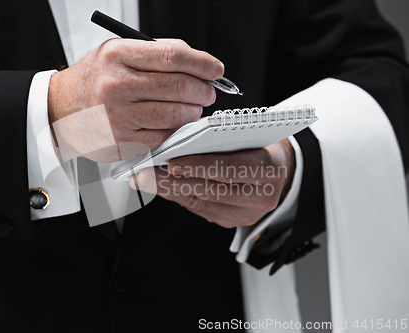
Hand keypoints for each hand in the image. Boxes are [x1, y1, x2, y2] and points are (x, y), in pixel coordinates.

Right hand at [47, 38, 223, 161]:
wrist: (60, 109)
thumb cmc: (94, 81)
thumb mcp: (117, 53)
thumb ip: (156, 54)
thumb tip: (199, 63)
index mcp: (118, 56)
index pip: (172, 56)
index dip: (202, 63)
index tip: (216, 70)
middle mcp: (116, 86)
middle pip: (178, 87)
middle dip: (203, 90)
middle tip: (208, 92)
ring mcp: (118, 117)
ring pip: (175, 115)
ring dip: (193, 113)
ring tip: (191, 108)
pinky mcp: (122, 142)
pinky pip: (163, 137)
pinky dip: (176, 131)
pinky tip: (173, 124)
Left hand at [130, 139, 295, 227]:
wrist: (281, 171)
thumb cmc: (260, 146)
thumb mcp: (249, 133)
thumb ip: (220, 136)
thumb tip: (180, 138)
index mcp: (268, 169)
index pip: (229, 169)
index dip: (198, 166)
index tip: (171, 162)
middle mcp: (260, 196)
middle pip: (210, 190)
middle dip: (173, 181)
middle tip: (144, 174)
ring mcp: (246, 214)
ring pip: (201, 203)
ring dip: (169, 190)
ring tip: (144, 180)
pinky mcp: (232, 221)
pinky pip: (200, 209)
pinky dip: (178, 197)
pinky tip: (160, 186)